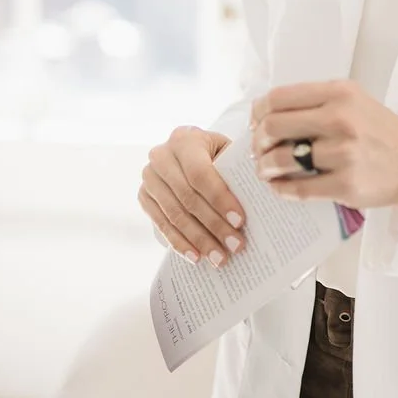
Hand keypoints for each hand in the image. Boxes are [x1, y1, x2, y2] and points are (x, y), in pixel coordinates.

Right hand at [138, 125, 246, 265]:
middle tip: (235, 246)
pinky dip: (180, 243)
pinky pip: (162, 225)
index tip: (240, 221)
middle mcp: (160, 156)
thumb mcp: (227, 153)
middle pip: (188, 198)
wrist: (191, 152)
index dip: (220, 199)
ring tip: (220, 258)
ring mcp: (149, 177)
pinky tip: (197, 257)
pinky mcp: (144, 197)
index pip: (200, 174)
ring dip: (199, 240)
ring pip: (175, 215)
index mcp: (184, 139)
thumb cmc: (218, 154)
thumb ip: (235, 171)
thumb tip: (254, 204)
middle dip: (214, 225)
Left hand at [249, 79, 397, 209]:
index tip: (257, 122)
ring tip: (266, 170)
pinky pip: (299, 188)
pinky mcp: (346, 184)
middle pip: (274, 126)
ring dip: (265, 167)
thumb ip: (315, 102)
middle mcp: (341, 119)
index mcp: (340, 93)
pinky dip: (281, 189)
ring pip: (282, 159)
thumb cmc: (378, 132)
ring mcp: (344, 153)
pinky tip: (279, 186)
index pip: (279, 97)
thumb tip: (266, 115)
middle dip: (258, 141)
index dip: (259, 112)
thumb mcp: (353, 101)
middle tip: (259, 150)